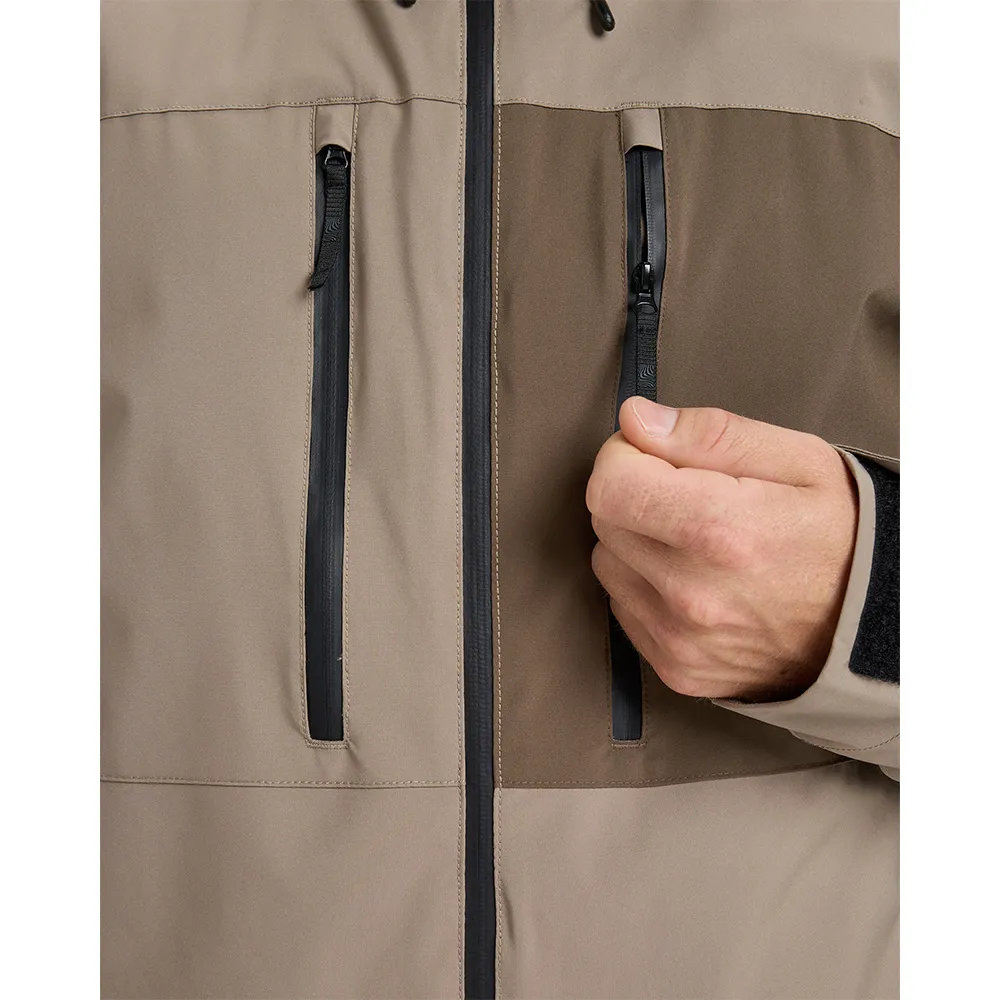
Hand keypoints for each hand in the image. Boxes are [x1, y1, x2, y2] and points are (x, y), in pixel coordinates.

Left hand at [587, 398, 858, 701]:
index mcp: (721, 530)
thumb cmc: (843, 536)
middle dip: (634, 494)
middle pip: (604, 520)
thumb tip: (635, 421)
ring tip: (698, 541)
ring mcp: (680, 640)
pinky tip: (696, 579)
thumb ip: (708, 433)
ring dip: (637, 542)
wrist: (877, 630)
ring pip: (609, 563)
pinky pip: (624, 607)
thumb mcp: (798, 460)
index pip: (610, 483)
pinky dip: (646, 586)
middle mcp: (692, 594)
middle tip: (689, 495)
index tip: (654, 454)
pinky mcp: (676, 669)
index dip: (624, 455)